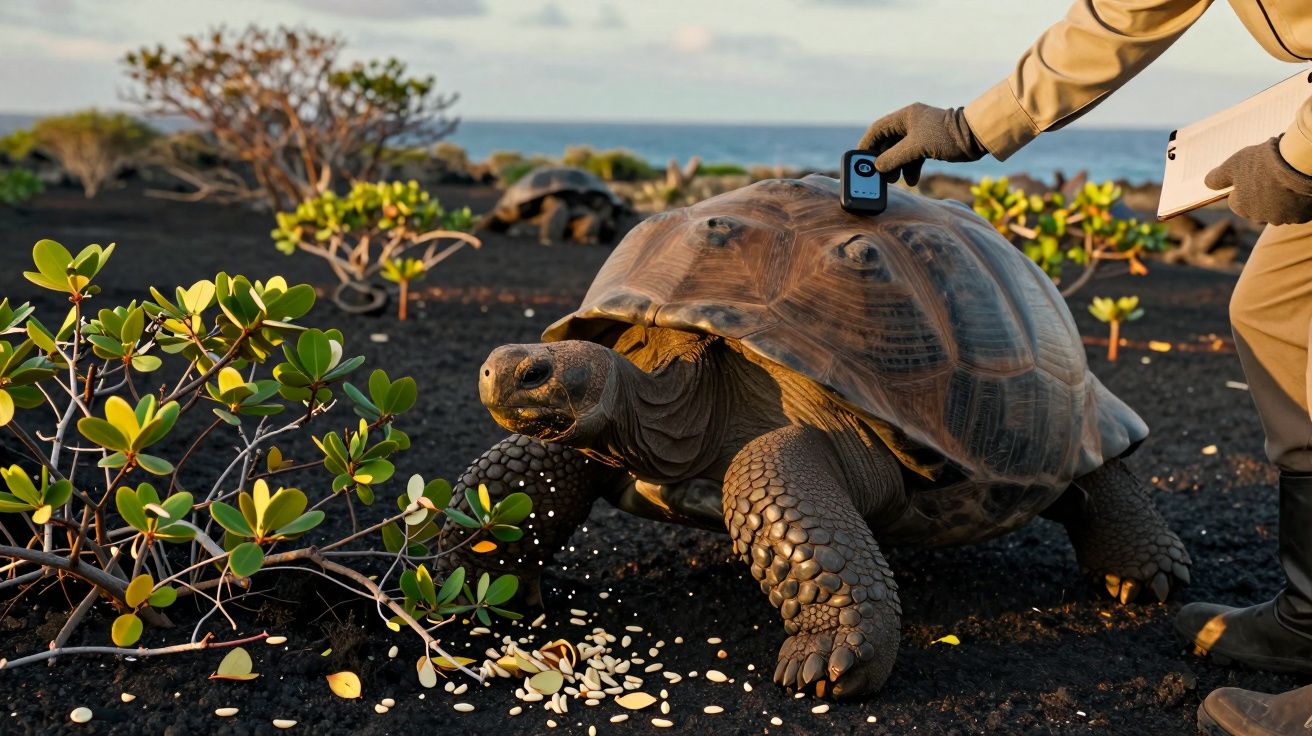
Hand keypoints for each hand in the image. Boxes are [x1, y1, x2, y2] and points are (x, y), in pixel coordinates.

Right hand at [857, 103, 986, 185]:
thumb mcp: (915, 148)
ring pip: (900, 151)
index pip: (878, 129)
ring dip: (896, 167)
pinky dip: (910, 168)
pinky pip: (913, 157)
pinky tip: (911, 181)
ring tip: (893, 181)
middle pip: (888, 142)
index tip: (859, 159)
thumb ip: (894, 157)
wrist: (975, 138)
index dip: (867, 144)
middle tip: (877, 175)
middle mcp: (911, 123)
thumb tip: (877, 167)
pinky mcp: (929, 145)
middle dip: (882, 160)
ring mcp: (920, 134)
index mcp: (906, 116)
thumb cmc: (946, 136)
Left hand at [1205, 136, 1311, 224]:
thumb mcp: (1233, 165)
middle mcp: (1261, 218)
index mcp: (1242, 208)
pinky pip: (1298, 210)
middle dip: (1261, 196)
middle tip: (1271, 177)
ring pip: (1279, 210)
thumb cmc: (1262, 162)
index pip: (1236, 203)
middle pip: (1258, 208)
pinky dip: (1298, 202)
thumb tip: (1207, 184)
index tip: (1251, 176)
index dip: (1242, 188)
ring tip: (1287, 180)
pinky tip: (1299, 187)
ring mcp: (1283, 218)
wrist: (1298, 163)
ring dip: (1281, 200)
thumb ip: (1217, 177)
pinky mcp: (1302, 216)